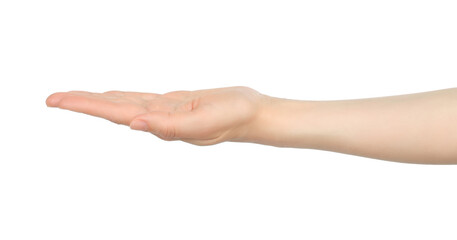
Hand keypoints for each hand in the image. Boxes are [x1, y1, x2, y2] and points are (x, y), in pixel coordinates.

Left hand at [46, 86, 265, 144]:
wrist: (252, 113)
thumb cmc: (233, 118)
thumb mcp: (203, 122)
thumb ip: (170, 126)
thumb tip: (133, 125)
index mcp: (161, 124)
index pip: (115, 112)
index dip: (86, 105)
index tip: (58, 101)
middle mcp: (158, 119)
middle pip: (113, 108)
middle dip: (83, 103)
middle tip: (52, 98)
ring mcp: (166, 111)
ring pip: (125, 103)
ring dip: (100, 100)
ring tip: (76, 98)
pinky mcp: (175, 103)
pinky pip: (142, 99)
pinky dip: (124, 97)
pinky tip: (115, 96)